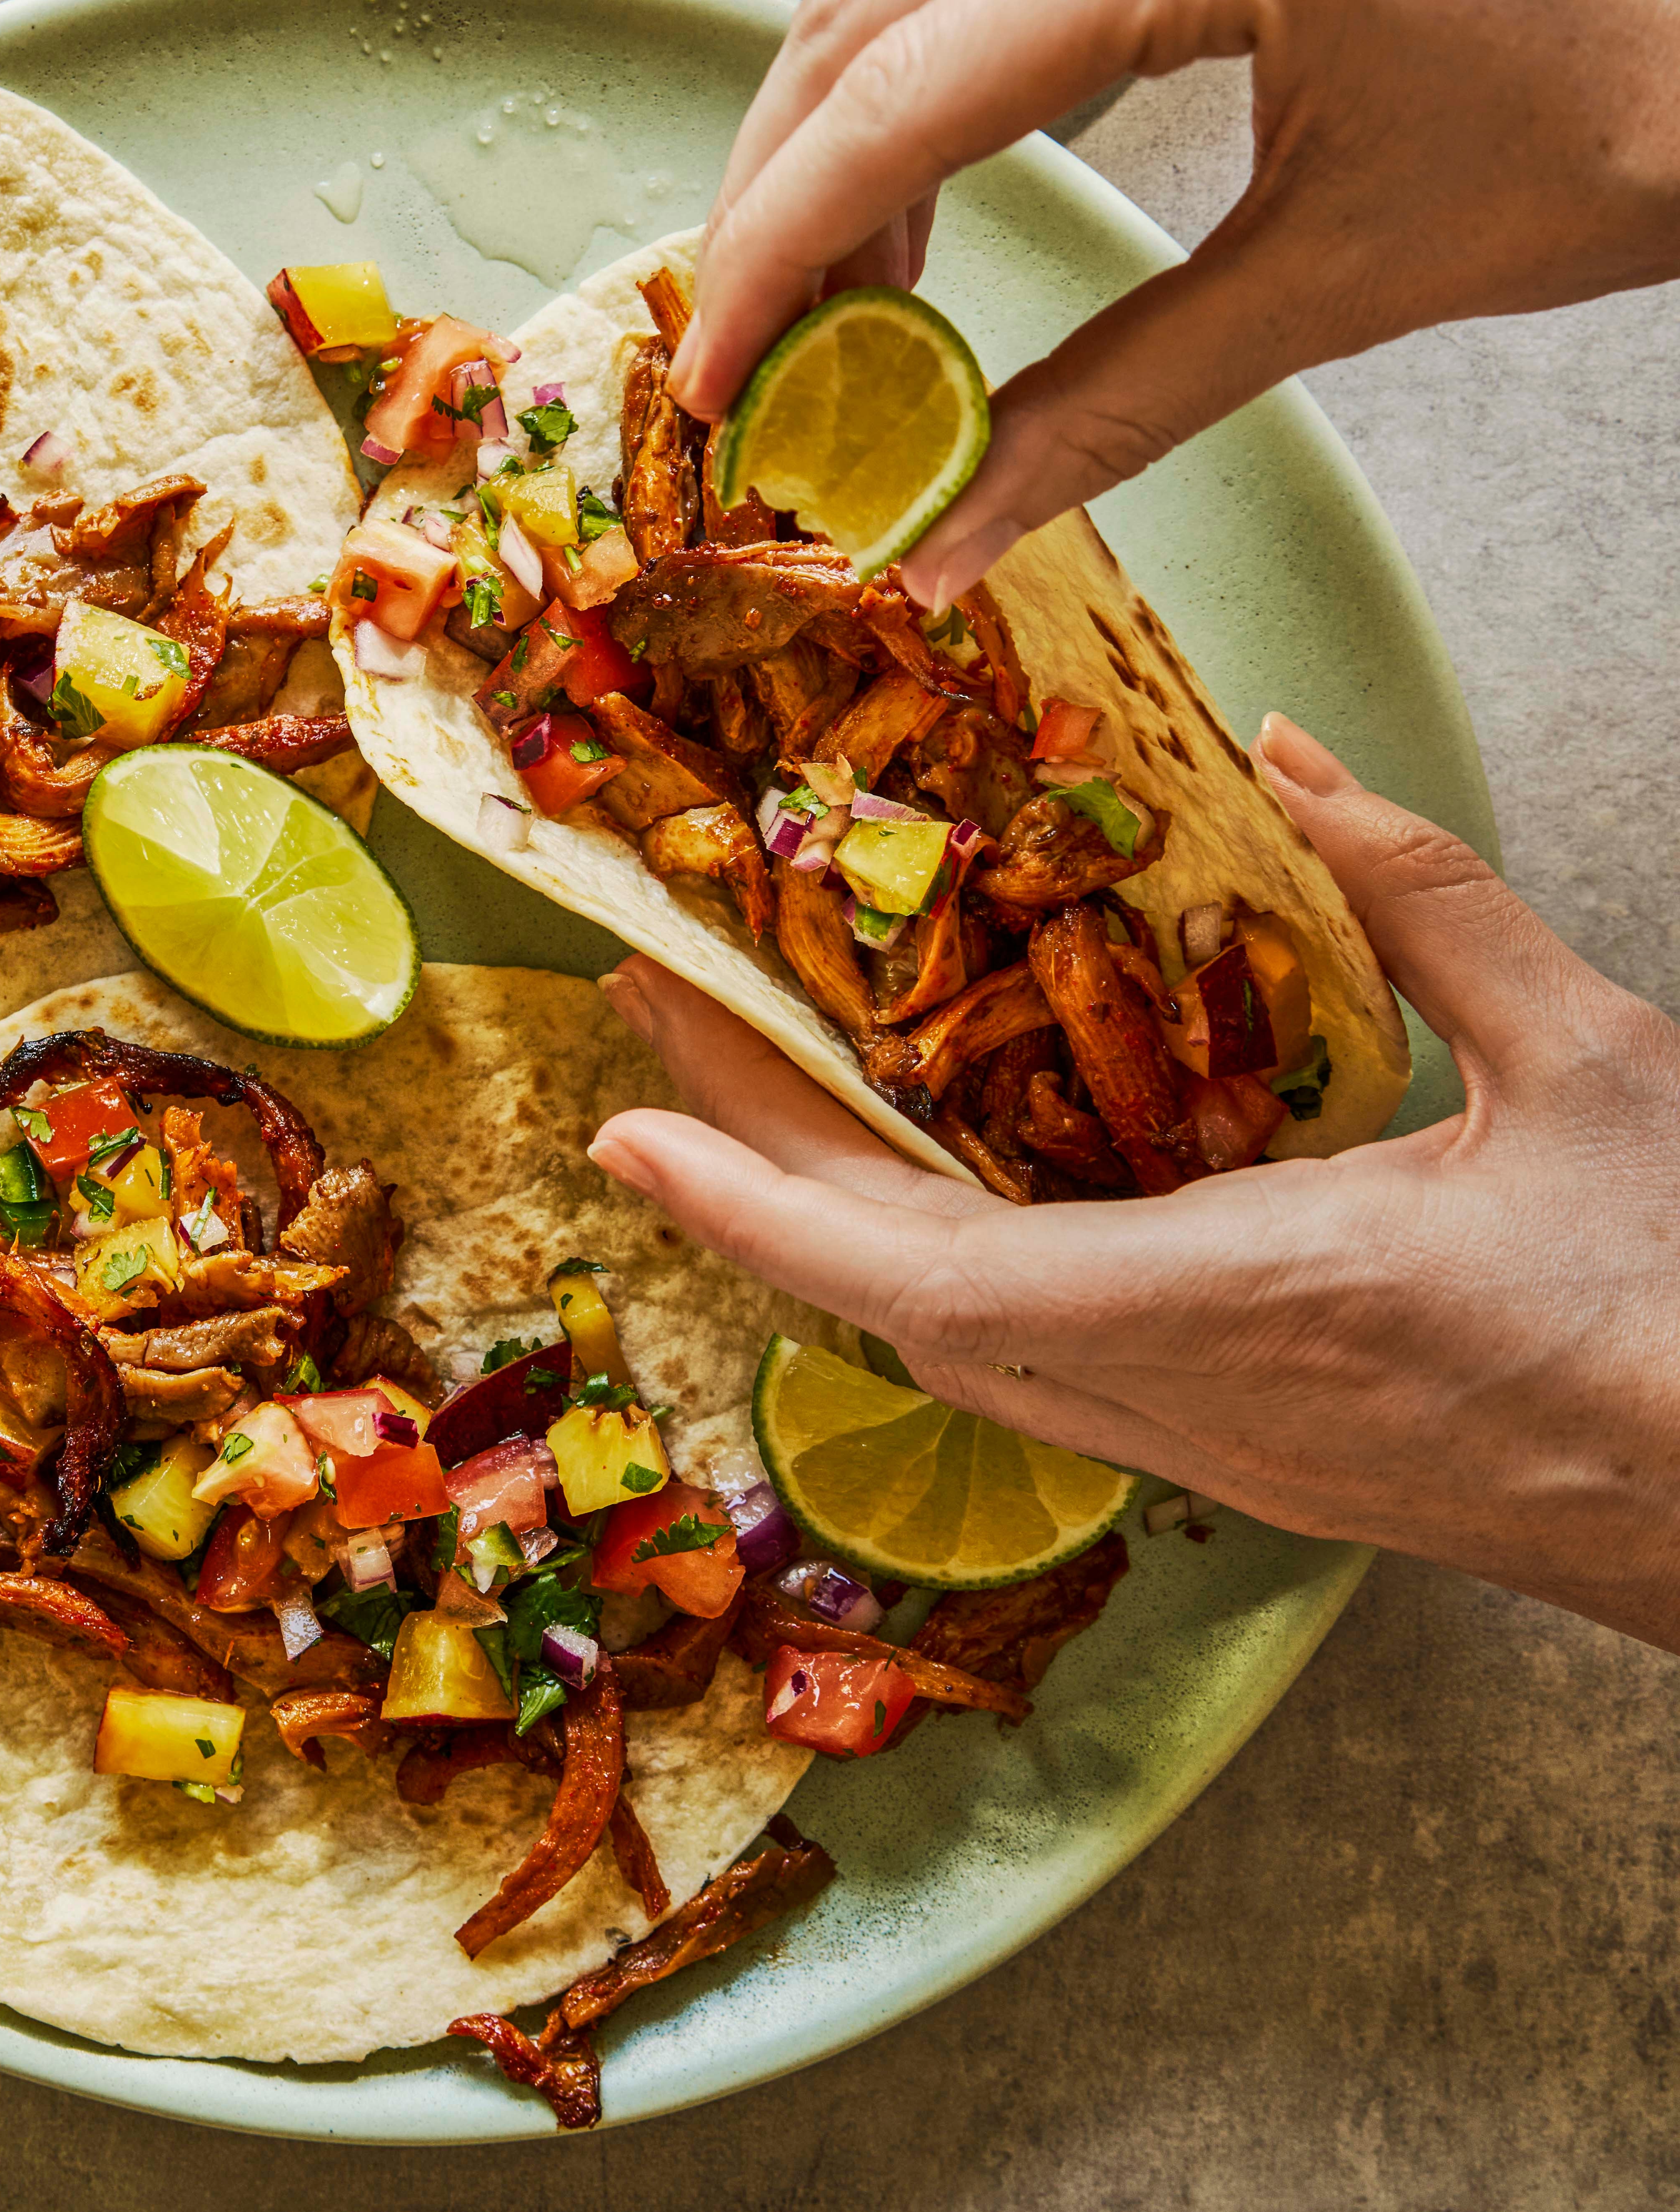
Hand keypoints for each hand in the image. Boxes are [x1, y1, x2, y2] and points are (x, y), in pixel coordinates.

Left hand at [586, 717, 1679, 1653]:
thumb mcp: (1587, 1060)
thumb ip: (1430, 897)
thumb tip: (1296, 752)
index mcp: (1251, 1293)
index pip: (926, 1268)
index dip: (758, 1196)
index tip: (627, 1129)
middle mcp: (1196, 1392)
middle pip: (897, 1300)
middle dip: (754, 1167)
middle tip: (653, 1033)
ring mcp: (1218, 1446)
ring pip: (955, 1347)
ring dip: (830, 1225)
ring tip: (751, 1091)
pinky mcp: (1253, 1459)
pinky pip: (1038, 1367)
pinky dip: (937, 1275)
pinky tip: (913, 1200)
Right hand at [670, 0, 1679, 607]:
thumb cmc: (1610, 125)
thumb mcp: (1342, 287)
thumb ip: (1111, 406)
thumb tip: (939, 542)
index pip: (904, 91)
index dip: (780, 248)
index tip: (708, 379)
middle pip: (865, 1)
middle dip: (779, 185)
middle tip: (741, 351)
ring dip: (845, 132)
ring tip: (830, 305)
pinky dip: (932, 76)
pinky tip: (926, 202)